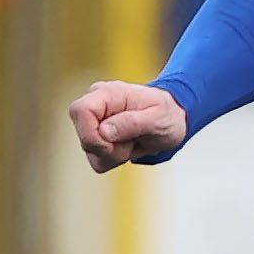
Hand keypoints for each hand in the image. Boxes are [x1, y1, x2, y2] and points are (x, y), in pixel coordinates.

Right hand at [67, 81, 186, 172]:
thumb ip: (132, 122)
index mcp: (107, 94)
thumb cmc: (167, 113)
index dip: (91, 133)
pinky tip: (128, 146)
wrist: (174, 119)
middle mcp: (96, 106)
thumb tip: (104, 131)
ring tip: (133, 141)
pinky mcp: (97, 138)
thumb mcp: (158, 118)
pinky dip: (114, 159)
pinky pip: (96, 160)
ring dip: (114, 155)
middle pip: (83, 136)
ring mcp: (95, 123)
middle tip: (133, 141)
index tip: (113, 142)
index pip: (79, 111)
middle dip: (108, 148)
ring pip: (90, 152)